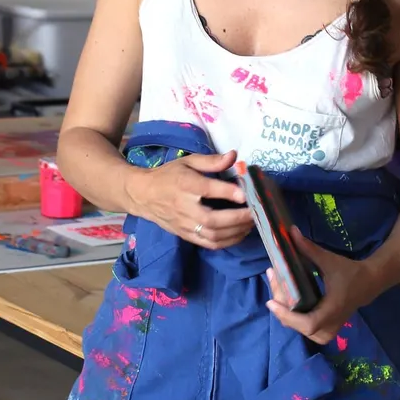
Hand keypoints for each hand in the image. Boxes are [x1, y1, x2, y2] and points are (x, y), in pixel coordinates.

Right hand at [124, 150, 251, 249]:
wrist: (143, 195)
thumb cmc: (168, 175)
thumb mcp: (188, 161)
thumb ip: (212, 160)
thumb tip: (234, 156)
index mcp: (185, 185)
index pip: (208, 190)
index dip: (228, 193)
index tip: (246, 193)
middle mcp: (184, 207)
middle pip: (212, 220)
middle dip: (237, 218)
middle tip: (256, 213)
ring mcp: (184, 224)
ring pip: (212, 236)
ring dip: (235, 232)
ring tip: (251, 223)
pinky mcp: (186, 235)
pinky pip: (209, 244)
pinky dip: (227, 242)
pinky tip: (239, 234)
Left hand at [266, 227, 381, 344]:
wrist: (369, 283)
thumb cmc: (350, 272)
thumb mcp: (329, 260)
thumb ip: (309, 249)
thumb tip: (291, 232)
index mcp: (332, 310)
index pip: (308, 324)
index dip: (287, 316)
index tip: (271, 302)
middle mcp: (330, 324)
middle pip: (299, 326)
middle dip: (281, 306)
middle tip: (273, 280)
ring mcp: (329, 330)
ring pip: (301, 330)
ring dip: (286, 314)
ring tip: (277, 293)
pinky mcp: (328, 328)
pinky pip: (306, 329)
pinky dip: (294, 319)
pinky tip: (286, 303)